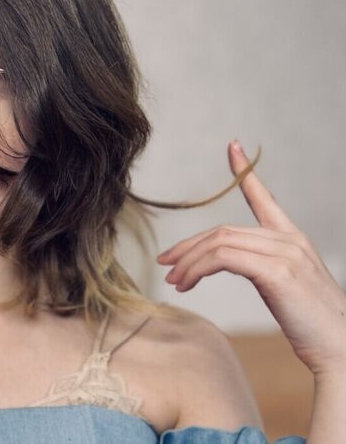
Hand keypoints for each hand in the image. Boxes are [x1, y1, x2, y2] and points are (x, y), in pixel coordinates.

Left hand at [157, 140, 345, 377]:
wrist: (342, 346)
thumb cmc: (313, 324)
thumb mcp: (286, 287)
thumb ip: (262, 267)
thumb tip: (228, 264)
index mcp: (293, 238)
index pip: (265, 198)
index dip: (245, 172)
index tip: (231, 147)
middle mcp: (289, 239)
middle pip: (222, 230)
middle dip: (188, 246)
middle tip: (165, 263)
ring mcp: (285, 252)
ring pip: (219, 243)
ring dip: (188, 261)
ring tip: (174, 281)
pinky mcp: (276, 271)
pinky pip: (223, 259)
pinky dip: (197, 269)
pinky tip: (187, 283)